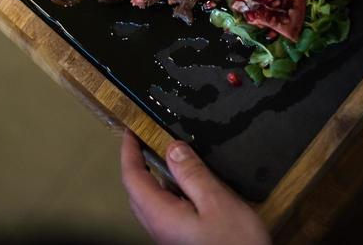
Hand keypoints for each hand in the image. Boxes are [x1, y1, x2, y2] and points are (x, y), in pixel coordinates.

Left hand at [121, 130, 270, 244]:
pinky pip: (169, 209)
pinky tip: (192, 181)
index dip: (129, 151)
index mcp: (161, 216)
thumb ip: (192, 174)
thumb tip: (172, 148)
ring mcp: (170, 236)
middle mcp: (159, 228)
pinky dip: (172, 188)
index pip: (132, 178)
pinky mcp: (183, 240)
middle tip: (149, 137)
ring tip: (173, 153)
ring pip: (154, 201)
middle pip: (138, 191)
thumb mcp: (217, 202)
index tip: (131, 128)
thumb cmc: (234, 242)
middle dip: (139, 162)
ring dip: (157, 176)